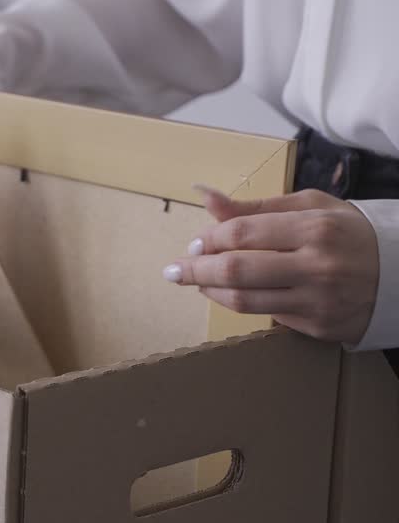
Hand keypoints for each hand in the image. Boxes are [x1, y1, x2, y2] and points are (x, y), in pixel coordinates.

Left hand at [164, 187, 379, 343]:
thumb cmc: (350, 234)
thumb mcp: (310, 208)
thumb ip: (256, 208)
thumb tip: (205, 196)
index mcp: (315, 228)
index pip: (242, 233)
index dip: (209, 239)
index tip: (194, 243)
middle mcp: (317, 265)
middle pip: (235, 270)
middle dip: (195, 270)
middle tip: (173, 270)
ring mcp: (317, 300)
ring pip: (244, 300)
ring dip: (210, 291)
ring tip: (195, 282)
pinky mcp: (317, 326)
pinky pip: (266, 317)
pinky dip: (240, 303)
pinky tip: (228, 294)